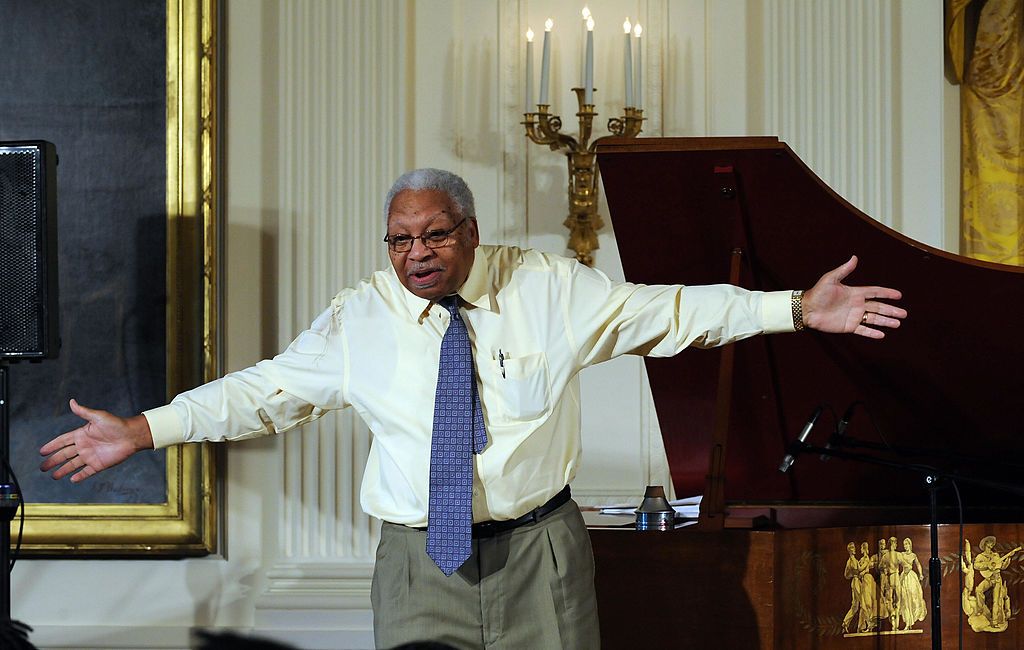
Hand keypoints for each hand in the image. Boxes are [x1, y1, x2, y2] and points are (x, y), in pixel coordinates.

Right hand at [39, 399, 153, 482]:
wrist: (132, 435)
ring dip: (63, 470)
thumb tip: (71, 401)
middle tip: (42, 467)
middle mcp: (84, 446)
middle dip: (53, 460)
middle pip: (65, 455)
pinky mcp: (99, 464)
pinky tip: (72, 480)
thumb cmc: (116, 424)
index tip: (42, 451)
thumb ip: (83, 411)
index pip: (62, 441)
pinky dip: (80, 476)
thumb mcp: (98, 416)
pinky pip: (87, 472)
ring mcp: (91, 456)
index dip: (52, 446)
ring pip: (73, 465)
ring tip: (53, 476)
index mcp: (82, 435)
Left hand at [802, 255, 906, 338]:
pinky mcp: (848, 326)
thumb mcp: (830, 279)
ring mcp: (853, 316)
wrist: (807, 310)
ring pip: (874, 319)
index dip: (887, 293)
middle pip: (878, 307)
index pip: (875, 292)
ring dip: (886, 321)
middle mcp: (857, 304)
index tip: (899, 295)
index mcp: (855, 292)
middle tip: (904, 314)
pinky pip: (863, 330)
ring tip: (898, 324)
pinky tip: (882, 334)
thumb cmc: (817, 293)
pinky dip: (872, 333)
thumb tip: (854, 257)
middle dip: (891, 310)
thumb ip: (844, 270)